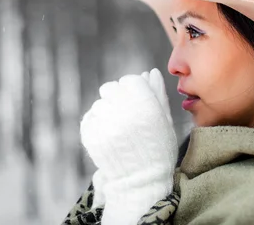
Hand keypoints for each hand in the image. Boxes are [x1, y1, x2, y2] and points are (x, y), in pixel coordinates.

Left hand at [80, 68, 176, 224]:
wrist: (141, 181)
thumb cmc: (158, 148)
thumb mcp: (165, 120)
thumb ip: (158, 94)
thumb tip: (151, 72)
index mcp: (146, 106)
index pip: (130, 80)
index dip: (132, 88)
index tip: (136, 100)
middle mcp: (126, 113)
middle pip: (110, 88)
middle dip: (116, 97)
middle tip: (124, 114)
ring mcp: (106, 126)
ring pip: (99, 104)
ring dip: (107, 111)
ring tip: (118, 128)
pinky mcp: (91, 137)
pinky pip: (88, 119)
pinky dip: (96, 124)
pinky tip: (109, 136)